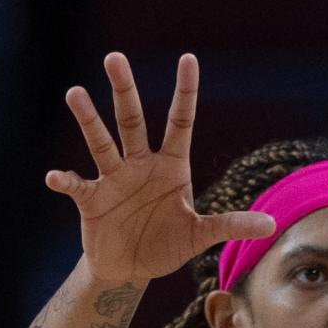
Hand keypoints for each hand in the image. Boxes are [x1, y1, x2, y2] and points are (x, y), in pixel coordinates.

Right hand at [45, 53, 273, 283]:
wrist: (130, 269)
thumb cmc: (167, 244)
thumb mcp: (200, 235)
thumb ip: (230, 225)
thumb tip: (271, 225)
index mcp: (171, 166)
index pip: (180, 121)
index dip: (185, 91)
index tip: (188, 58)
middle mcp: (140, 164)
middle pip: (132, 120)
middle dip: (124, 90)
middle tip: (114, 58)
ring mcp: (113, 179)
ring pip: (101, 143)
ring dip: (89, 120)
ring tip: (75, 94)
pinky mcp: (91, 199)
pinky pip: (77, 186)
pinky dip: (66, 181)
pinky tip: (56, 177)